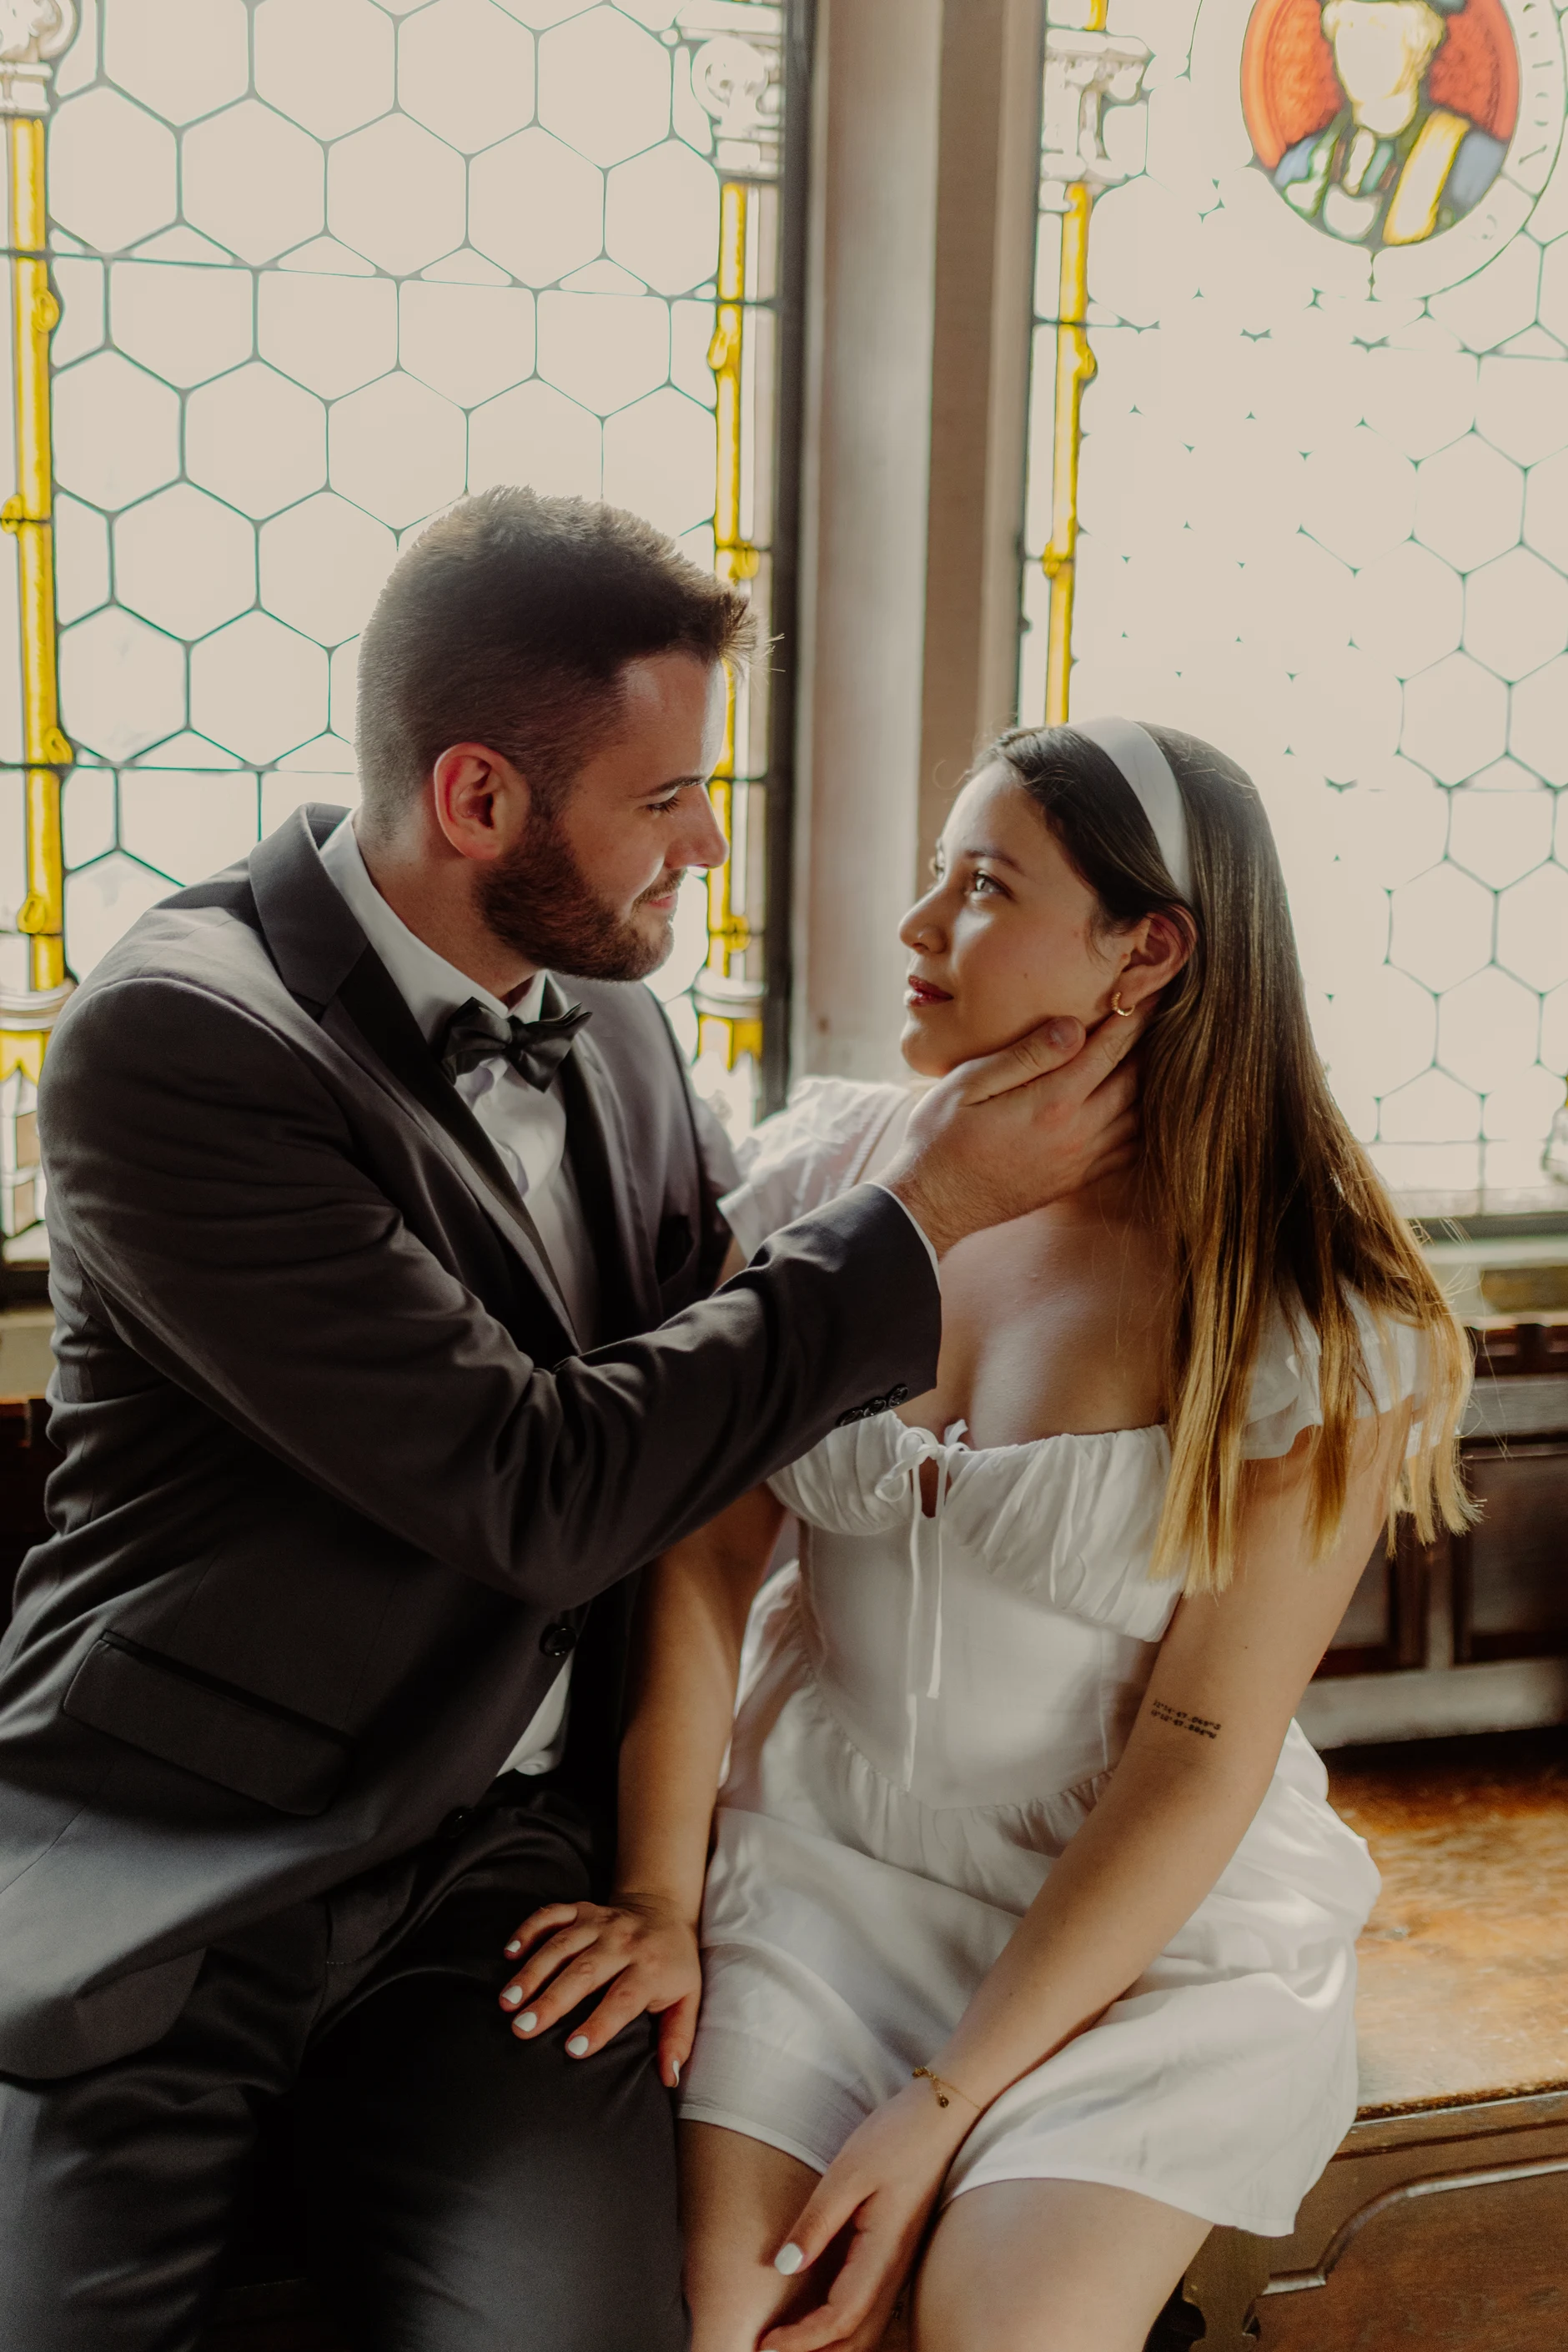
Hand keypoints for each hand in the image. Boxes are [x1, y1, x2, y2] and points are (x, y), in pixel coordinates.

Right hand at [497, 1893, 699, 2087]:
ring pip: (562, 1945)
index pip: (623, 1999)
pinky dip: (529, 1929)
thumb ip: (677, 2039)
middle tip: (522, 2029)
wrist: (665, 1910)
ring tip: (508, 2001)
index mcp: (650, 1970)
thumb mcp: (687, 2001)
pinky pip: (553, 1914)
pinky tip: (508, 1953)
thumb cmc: (673, 1966)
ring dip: (533, 1972)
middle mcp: (623, 1943)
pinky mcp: (582, 1910)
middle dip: (552, 2001)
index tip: (573, 2050)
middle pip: (585, 1973)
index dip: (600, 2024)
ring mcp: (600, 1923)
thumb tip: (669, 2079)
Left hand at [760, 2081, 973, 2351]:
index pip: (839, 2319)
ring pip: (866, 2326)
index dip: (801, 2340)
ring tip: (789, 2341)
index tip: (763, 2345)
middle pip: (856, 2338)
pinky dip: (842, 2322)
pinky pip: (870, 2304)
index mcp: (882, 2254)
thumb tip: (784, 2267)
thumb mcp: (847, 2173)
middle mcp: (894, 2269)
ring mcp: (899, 2263)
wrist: (942, 2114)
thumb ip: (816, 2224)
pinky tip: (818, 2312)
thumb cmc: (896, 2137)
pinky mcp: (897, 2251)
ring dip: (828, 2343)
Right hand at [882, 1004, 1145, 1255]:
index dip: (1133, 1018)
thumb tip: (1074, 1027)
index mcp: (1052, 1102)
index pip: (1109, 1050)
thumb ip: (1025, 1056)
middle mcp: (1077, 1133)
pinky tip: (1135, 1106)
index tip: (1148, 993)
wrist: (933, 1204)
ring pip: (1139, 1117)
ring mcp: (1080, 1161)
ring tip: (1152, 1056)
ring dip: (1149, 1085)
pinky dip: (1141, 1125)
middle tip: (1158, 1017)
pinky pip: (1128, 1151)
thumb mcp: (968, 1084)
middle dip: (1149, 1045)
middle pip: (1135, 1081)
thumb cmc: (940, 1137)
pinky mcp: (1076, 1180)